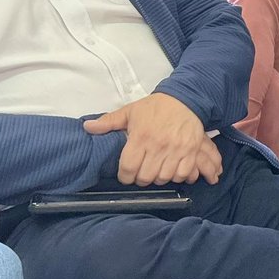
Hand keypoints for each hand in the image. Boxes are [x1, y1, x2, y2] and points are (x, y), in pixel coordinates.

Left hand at [83, 93, 222, 185]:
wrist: (185, 100)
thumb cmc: (155, 107)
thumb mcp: (130, 111)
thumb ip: (108, 122)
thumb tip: (87, 127)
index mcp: (140, 137)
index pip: (128, 168)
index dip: (125, 177)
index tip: (126, 175)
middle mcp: (158, 145)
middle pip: (146, 176)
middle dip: (141, 179)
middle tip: (141, 174)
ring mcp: (176, 149)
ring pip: (164, 177)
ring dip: (158, 178)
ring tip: (156, 172)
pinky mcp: (191, 151)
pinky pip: (182, 173)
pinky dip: (176, 176)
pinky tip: (171, 170)